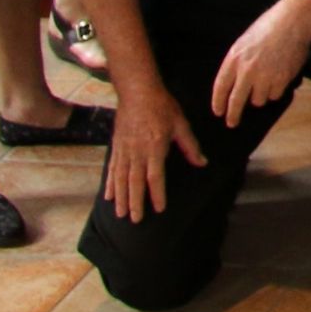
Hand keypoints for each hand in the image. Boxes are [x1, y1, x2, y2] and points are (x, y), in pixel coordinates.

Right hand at [103, 79, 205, 220]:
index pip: (155, 176)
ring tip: (120, 214)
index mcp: (155, 147)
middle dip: (135, 202)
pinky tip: (108, 196)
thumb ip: (190, 146)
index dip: (157, 194)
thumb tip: (202, 163)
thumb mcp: (181, 124)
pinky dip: (110, 183)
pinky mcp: (116, 146)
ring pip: (121, 178)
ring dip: (121, 197)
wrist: (137, 91)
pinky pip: (112, 169)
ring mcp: (124, 150)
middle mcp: (137, 152)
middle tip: (135, 220)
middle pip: (135, 182)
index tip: (159, 209)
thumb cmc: (162, 106)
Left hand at [210, 0, 310, 126]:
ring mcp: (264, 77)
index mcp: (234, 59)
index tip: (219, 112)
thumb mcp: (244, 42)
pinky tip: (280, 76)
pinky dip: (276, 90)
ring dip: (261, 96)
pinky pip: (275, 95)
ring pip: (258, 100)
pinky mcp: (281, 80)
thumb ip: (238, 63)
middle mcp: (246, 71)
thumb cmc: (268, 27)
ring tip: (268, 81)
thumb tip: (235, 84)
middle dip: (233, 115)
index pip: (221, 87)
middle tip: (232, 123)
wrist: (293, 21)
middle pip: (236, 101)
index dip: (218, 102)